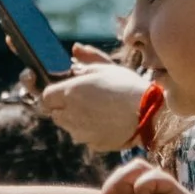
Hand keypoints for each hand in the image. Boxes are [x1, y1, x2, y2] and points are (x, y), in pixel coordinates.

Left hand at [36, 58, 154, 154]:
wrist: (149, 113)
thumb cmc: (127, 86)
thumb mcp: (106, 67)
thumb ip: (86, 59)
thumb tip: (74, 49)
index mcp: (69, 92)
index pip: (45, 96)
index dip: (54, 93)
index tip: (66, 90)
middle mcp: (70, 115)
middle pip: (55, 113)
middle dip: (64, 107)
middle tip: (85, 99)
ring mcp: (81, 132)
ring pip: (69, 127)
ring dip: (76, 120)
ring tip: (100, 110)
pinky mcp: (93, 144)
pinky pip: (86, 137)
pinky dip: (92, 131)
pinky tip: (109, 122)